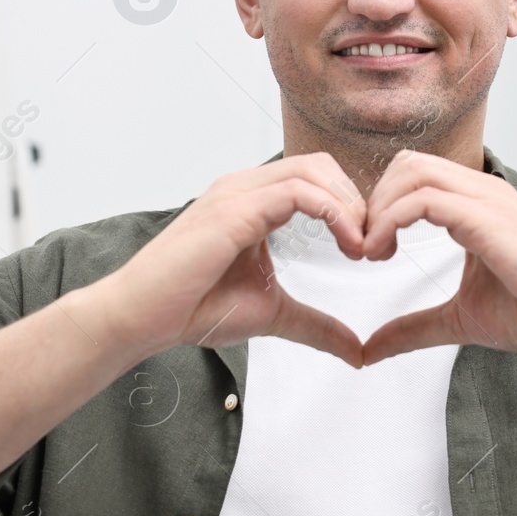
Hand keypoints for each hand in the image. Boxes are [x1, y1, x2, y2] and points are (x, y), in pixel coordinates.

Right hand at [100, 153, 368, 366]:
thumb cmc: (193, 309)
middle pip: (321, 164)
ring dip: (350, 206)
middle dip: (357, 201)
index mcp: (254, 200)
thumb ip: (317, 325)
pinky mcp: (234, 210)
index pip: (317, 177)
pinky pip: (298, 192)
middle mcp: (246, 187)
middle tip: (375, 247)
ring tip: (363, 248)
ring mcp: (238, 193)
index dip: (351, 206)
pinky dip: (333, 214)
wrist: (142, 317)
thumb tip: (356, 351)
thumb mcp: (273, 315)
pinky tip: (347, 246)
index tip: (370, 249)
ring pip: (313, 170)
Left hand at [359, 150, 516, 364]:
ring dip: (379, 209)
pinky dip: (392, 221)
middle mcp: (483, 191)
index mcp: (477, 203)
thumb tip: (368, 350)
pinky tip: (385, 253)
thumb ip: (413, 328)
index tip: (369, 248)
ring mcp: (488, 201)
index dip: (381, 204)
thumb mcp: (458, 320)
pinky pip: (426, 200)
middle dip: (373, 201)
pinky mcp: (490, 220)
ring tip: (372, 252)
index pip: (415, 173)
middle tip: (364, 248)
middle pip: (408, 163)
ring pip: (413, 172)